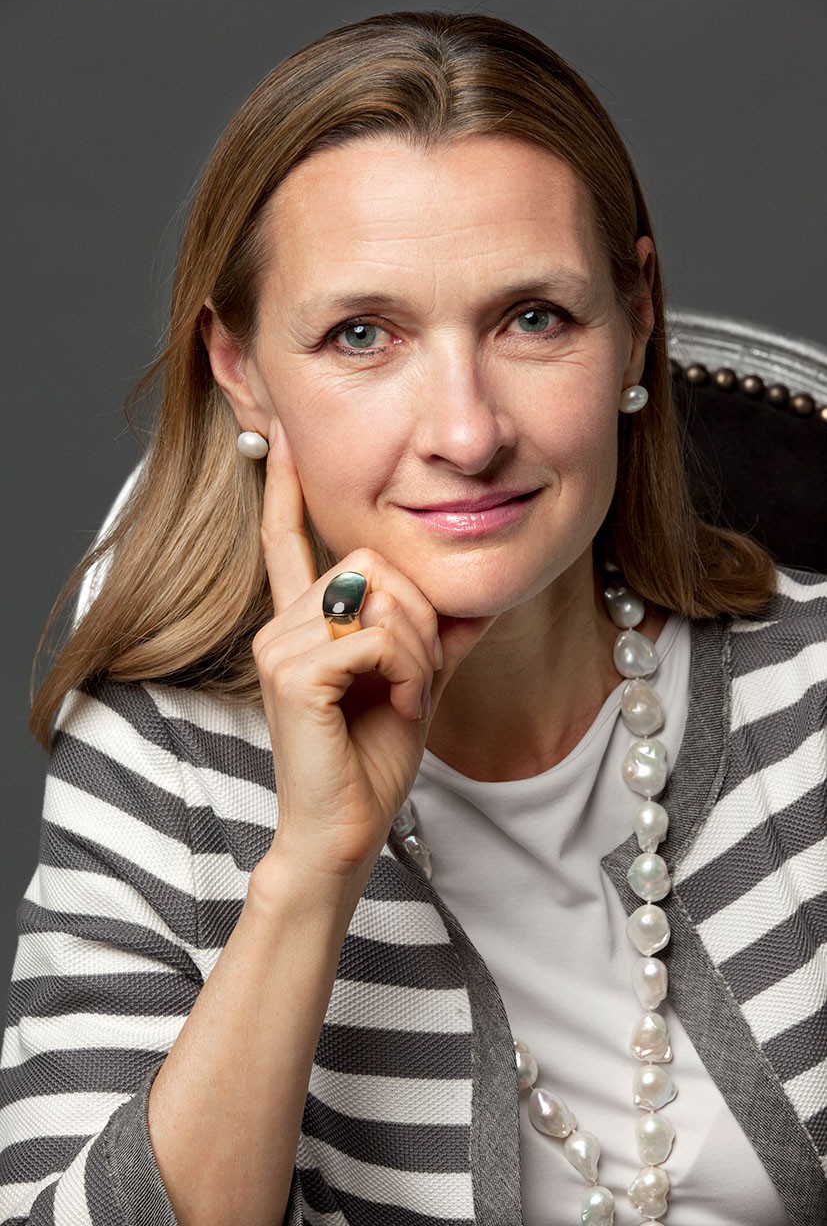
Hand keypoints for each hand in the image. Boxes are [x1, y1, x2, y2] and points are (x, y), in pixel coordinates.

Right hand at [253, 421, 497, 886]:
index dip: (284, 485)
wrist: (345, 830)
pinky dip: (408, 671)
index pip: (285, 537)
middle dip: (419, 617)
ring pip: (382, 596)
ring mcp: (280, 645)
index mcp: (301, 622)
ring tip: (404, 696)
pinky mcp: (293, 671)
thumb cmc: (372, 760)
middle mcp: (281, 623)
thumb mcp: (416, 680)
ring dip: (418, 650)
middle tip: (416, 677)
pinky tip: (397, 706)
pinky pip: (379, 635)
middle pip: (372, 561)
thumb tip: (481, 590)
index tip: (279, 432)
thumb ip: (437, 631)